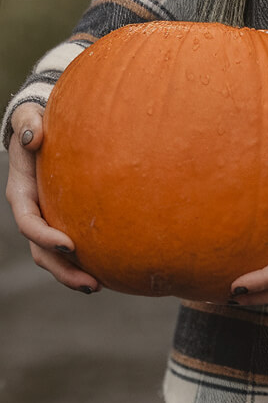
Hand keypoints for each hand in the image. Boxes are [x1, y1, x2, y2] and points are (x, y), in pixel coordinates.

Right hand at [5, 102, 100, 293]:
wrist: (43, 128)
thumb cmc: (36, 122)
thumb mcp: (28, 118)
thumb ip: (28, 125)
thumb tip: (34, 137)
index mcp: (22, 193)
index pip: (29, 223)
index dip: (46, 237)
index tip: (70, 245)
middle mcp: (33, 212)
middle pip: (42, 251)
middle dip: (64, 270)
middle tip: (92, 283)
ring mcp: (48, 218)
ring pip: (56, 256)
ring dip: (75, 273)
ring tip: (101, 285)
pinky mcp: (63, 219)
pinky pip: (72, 246)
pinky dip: (87, 259)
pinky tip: (110, 270)